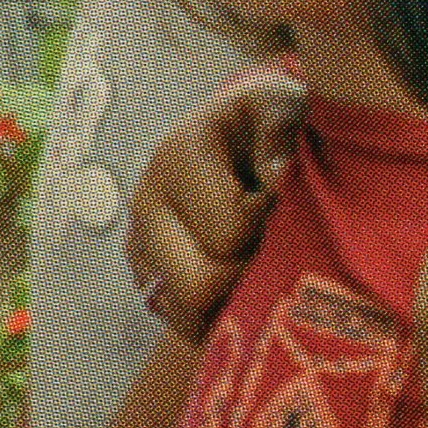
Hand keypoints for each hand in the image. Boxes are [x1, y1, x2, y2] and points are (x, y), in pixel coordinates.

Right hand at [127, 71, 302, 337]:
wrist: (240, 131)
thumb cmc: (269, 117)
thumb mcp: (282, 103)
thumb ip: (281, 132)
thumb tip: (277, 179)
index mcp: (178, 160)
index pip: (230, 233)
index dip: (271, 225)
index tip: (287, 201)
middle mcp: (147, 206)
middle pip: (201, 286)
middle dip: (253, 274)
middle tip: (281, 243)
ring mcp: (141, 246)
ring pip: (189, 315)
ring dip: (236, 299)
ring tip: (265, 259)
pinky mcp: (148, 276)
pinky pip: (184, 323)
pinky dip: (221, 316)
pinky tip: (248, 282)